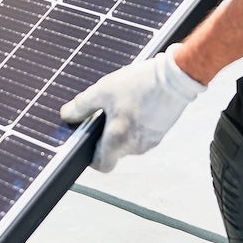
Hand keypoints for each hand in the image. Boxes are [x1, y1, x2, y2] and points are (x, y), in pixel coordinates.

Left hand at [59, 46, 204, 172]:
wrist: (176, 77)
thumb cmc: (140, 84)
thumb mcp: (104, 90)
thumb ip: (82, 106)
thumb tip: (66, 115)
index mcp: (118, 140)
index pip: (101, 165)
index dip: (90, 157)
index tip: (88, 140)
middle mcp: (135, 147)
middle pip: (114, 152)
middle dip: (106, 135)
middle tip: (105, 111)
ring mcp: (150, 142)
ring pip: (128, 143)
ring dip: (122, 128)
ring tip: (124, 103)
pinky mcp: (161, 133)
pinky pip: (142, 135)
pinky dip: (136, 124)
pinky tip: (138, 104)